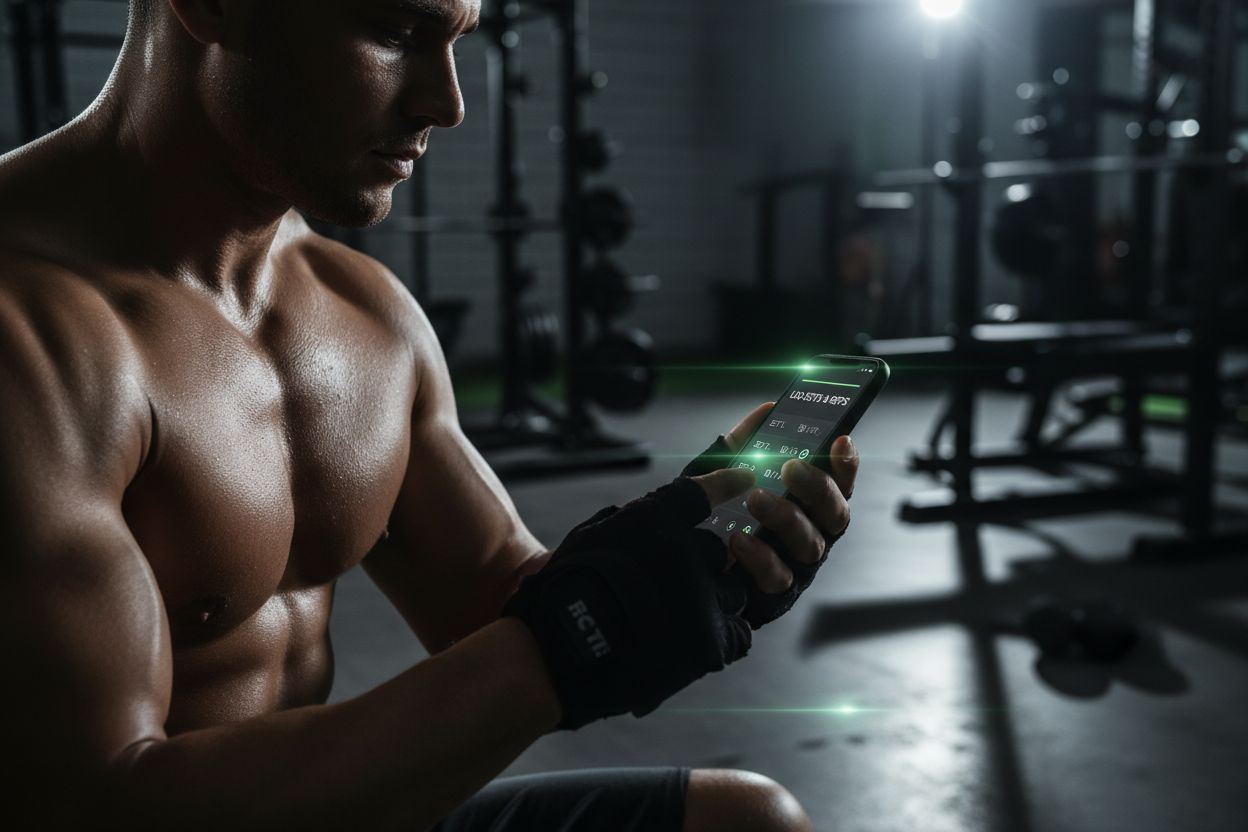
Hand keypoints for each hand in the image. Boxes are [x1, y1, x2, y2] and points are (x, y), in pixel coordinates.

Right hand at [502, 467, 757, 729]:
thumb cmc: (563, 592)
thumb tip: (639, 515)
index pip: (702, 491)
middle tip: (672, 583)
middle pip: (716, 549)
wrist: (560, 653)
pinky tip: (695, 638)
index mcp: (656, 520)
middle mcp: (687, 554)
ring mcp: (704, 599)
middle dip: (700, 564)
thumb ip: (626, 520)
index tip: (744, 477)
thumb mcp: (589, 535)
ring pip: (731, 590)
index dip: (725, 482)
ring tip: (680, 617)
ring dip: (713, 599)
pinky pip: (737, 631)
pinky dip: (720, 634)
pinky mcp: (711, 641)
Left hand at [681, 402, 859, 628]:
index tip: (840, 441)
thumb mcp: (720, 472)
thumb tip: (767, 410)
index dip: (846, 463)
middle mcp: (809, 534)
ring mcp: (795, 565)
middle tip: (790, 467)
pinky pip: (778, 578)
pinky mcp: (774, 594)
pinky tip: (739, 539)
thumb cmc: (709, 518)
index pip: (839, 482)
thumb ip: (744, 442)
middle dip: (817, 487)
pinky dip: (760, 557)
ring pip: (811, 545)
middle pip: (835, 513)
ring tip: (756, 499)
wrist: (675, 567)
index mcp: (805, 504)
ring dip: (786, 518)